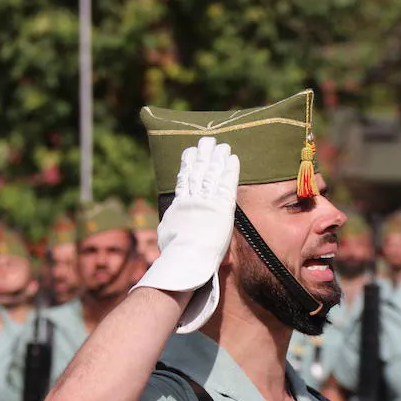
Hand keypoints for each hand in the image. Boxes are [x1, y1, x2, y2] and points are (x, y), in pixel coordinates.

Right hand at [134, 136, 240, 331]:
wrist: (186, 260)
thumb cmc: (176, 255)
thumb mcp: (168, 235)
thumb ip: (172, 225)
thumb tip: (169, 224)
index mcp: (179, 205)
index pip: (185, 179)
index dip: (188, 164)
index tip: (190, 152)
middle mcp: (193, 200)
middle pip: (199, 172)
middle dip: (203, 155)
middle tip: (206, 140)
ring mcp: (207, 202)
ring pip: (212, 173)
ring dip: (217, 158)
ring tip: (221, 145)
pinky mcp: (222, 207)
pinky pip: (227, 184)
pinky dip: (230, 170)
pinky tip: (233, 158)